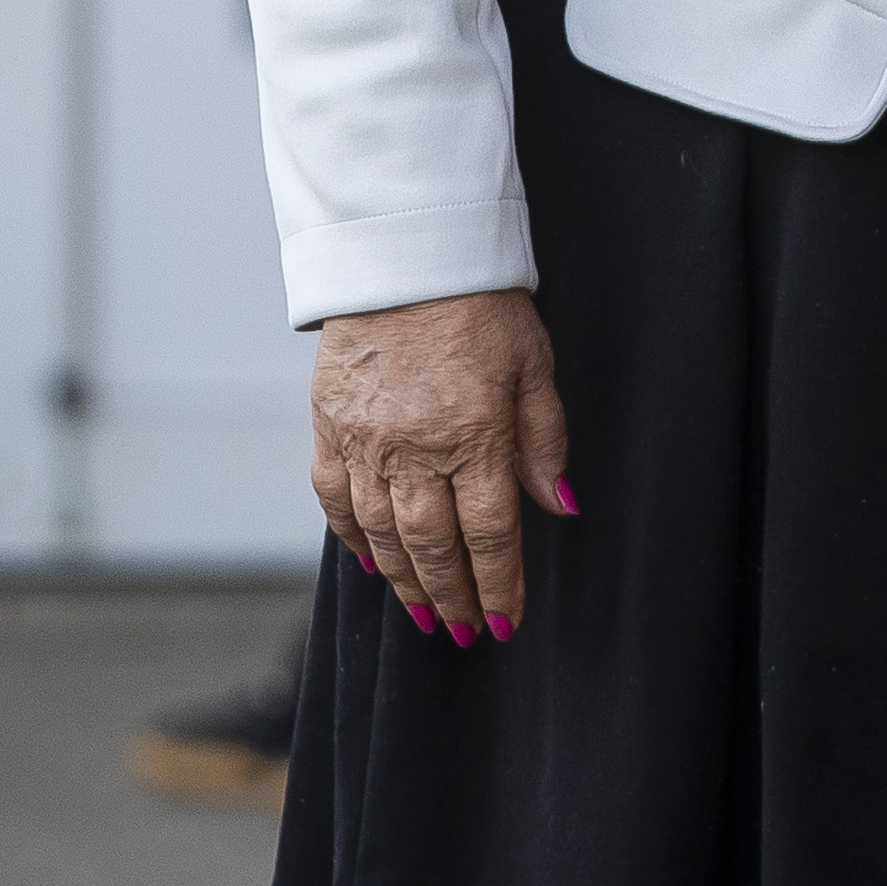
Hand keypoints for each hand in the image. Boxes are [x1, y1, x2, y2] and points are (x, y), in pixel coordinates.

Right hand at [309, 285, 570, 647]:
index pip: (490, 533)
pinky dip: (353, 538)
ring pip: (382, 534)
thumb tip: (557, 507)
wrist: (404, 253)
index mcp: (473, 434)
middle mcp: (414, 448)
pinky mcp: (329, 425)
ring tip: (425, 613)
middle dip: (453, 597)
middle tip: (464, 632)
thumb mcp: (533, 365)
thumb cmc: (479, 304)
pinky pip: (335, 499)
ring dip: (405, 581)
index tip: (505, 621)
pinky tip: (372, 561)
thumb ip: (544, 440)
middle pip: (434, 546)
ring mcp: (365, 440)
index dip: (499, 585)